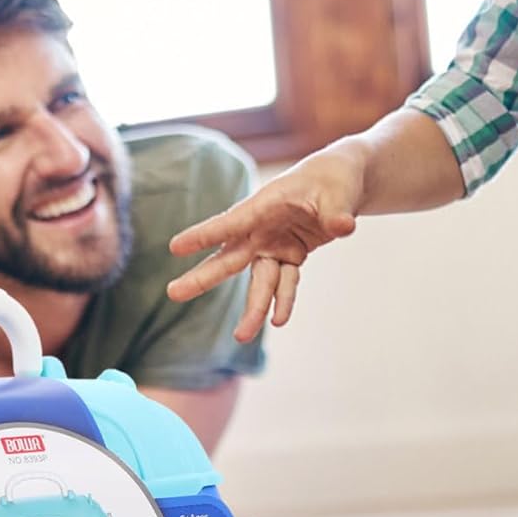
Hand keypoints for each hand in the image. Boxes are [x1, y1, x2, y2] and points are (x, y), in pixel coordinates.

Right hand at [167, 141, 366, 341]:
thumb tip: (343, 227)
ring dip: (252, 308)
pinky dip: (284, 301)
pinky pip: (285, 282)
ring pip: (258, 281)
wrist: (342, 183)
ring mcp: (273, 245)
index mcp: (265, 205)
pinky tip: (278, 320)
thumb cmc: (333, 179)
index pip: (231, 223)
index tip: (175, 247)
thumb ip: (336, 212)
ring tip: (241, 337)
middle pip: (229, 258)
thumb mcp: (339, 192)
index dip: (204, 235)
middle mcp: (262, 229)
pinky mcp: (289, 257)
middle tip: (173, 293)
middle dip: (203, 278)